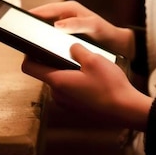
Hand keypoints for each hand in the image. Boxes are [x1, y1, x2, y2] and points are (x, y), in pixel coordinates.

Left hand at [22, 43, 151, 130]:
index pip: (29, 67)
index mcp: (57, 81)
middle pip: (46, 73)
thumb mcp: (93, 59)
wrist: (126, 110)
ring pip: (60, 82)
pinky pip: (70, 91)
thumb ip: (77, 49)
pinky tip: (92, 78)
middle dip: (53, 61)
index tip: (34, 44)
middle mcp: (58, 95)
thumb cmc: (109, 85)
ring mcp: (67, 104)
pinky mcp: (77, 109)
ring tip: (85, 64)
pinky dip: (75, 82)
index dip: (28, 53)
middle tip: (69, 50)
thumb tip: (70, 47)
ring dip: (67, 72)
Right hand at [29, 0, 134, 58]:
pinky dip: (43, 41)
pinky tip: (38, 50)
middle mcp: (65, 15)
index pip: (45, 9)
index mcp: (69, 8)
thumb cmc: (105, 32)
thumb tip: (56, 25)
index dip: (32, 14)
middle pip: (42, 18)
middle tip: (18, 34)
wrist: (116, 44)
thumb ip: (76, 24)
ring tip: (25, 43)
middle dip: (30, 24)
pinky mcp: (65, 35)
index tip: (20, 21)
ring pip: (44, 28)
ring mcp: (64, 25)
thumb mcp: (93, 26)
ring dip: (36, 34)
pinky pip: (50, 36)